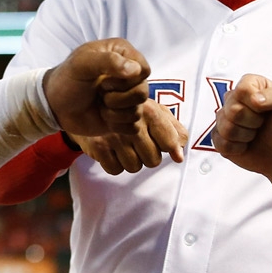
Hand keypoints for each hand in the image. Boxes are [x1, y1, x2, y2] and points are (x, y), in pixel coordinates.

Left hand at [43, 38, 150, 136]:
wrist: (55, 106)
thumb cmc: (67, 80)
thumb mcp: (81, 64)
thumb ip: (108, 61)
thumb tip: (135, 70)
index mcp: (123, 55)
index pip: (143, 69)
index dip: (128, 78)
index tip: (105, 79)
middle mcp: (129, 75)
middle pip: (143, 92)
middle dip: (118, 97)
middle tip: (100, 92)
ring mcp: (127, 97)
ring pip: (138, 111)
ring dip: (114, 112)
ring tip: (99, 104)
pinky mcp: (124, 117)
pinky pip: (133, 126)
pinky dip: (116, 124)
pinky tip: (103, 116)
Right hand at [72, 100, 187, 174]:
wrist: (91, 103)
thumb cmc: (131, 111)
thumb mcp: (154, 111)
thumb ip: (173, 131)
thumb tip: (179, 156)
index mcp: (149, 110)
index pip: (168, 140)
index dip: (170, 148)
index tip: (166, 148)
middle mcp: (132, 122)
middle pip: (153, 160)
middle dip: (148, 156)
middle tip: (139, 144)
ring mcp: (114, 134)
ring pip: (134, 167)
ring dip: (131, 161)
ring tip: (125, 146)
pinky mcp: (98, 145)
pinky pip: (115, 169)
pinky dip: (115, 164)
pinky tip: (113, 151)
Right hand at [211, 73, 271, 176]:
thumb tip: (254, 99)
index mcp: (252, 85)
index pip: (242, 89)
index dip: (255, 103)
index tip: (266, 110)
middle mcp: (236, 99)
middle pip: (232, 109)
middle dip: (252, 122)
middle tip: (262, 124)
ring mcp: (226, 118)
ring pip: (225, 127)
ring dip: (245, 136)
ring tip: (255, 134)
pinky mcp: (220, 137)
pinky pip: (220, 142)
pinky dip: (237, 148)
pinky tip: (246, 145)